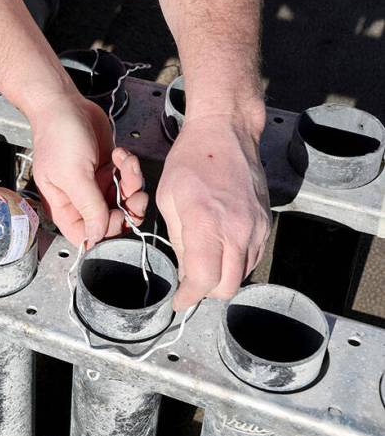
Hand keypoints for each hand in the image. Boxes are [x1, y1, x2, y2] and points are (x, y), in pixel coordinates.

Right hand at [31, 93, 148, 246]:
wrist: (65, 104)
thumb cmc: (59, 136)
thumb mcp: (73, 174)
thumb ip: (88, 207)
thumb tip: (96, 238)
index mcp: (64, 206)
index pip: (86, 235)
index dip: (106, 231)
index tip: (118, 214)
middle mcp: (80, 198)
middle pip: (111, 220)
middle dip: (127, 207)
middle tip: (134, 194)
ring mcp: (95, 184)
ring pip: (124, 199)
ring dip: (132, 183)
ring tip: (126, 164)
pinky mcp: (108, 169)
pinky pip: (128, 179)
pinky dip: (130, 167)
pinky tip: (119, 154)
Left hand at [157, 112, 271, 309]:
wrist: (226, 133)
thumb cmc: (191, 160)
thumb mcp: (168, 198)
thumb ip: (177, 238)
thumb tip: (184, 268)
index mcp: (207, 223)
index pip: (204, 280)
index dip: (189, 297)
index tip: (179, 302)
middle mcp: (238, 230)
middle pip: (227, 286)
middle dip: (206, 292)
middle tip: (189, 283)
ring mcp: (257, 228)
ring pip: (242, 274)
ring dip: (222, 277)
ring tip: (203, 263)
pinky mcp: (266, 223)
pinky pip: (253, 257)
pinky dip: (236, 262)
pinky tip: (219, 249)